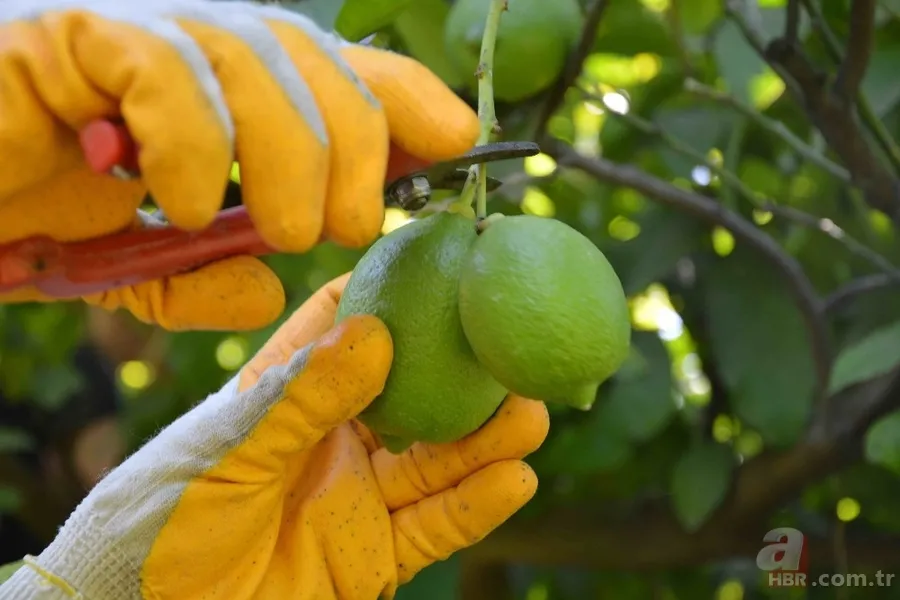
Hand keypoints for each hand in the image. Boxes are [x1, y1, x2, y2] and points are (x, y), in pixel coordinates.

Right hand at [0, 1, 478, 330]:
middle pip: (308, 53)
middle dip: (355, 141)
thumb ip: (203, 273)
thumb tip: (268, 290)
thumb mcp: (138, 265)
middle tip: (351, 225)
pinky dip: (195, 142)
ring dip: (293, 153)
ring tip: (287, 230)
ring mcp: (120, 29)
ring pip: (252, 54)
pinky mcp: (58, 38)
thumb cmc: (26, 225)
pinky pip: (159, 66)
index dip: (402, 92)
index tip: (459, 140)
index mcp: (212, 85)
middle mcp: (178, 41)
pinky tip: (186, 202)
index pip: (328, 64)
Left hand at [0, 274, 549, 599]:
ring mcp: (355, 498)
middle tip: (511, 349)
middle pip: (412, 398)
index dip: (389, 293)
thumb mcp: (227, 451)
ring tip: (531, 413)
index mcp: (287, 397)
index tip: (442, 261)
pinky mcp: (371, 558)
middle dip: (462, 376)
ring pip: (435, 462)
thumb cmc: (161, 522)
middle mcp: (331, 440)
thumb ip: (300, 399)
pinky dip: (476, 506)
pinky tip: (515, 479)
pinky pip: (434, 528)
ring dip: (485, 440)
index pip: (343, 331)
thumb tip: (375, 331)